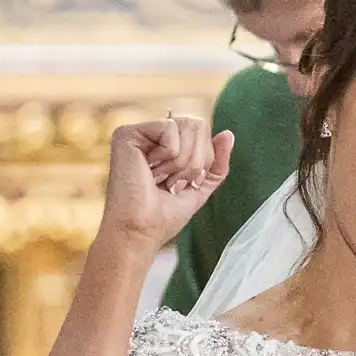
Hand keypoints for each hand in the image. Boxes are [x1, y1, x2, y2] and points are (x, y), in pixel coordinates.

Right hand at [97, 116, 233, 254]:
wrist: (140, 231)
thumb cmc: (164, 215)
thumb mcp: (201, 187)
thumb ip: (216, 162)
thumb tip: (228, 133)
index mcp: (166, 145)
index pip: (202, 131)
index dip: (204, 160)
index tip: (184, 183)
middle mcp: (151, 135)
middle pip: (198, 124)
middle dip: (196, 161)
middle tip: (173, 183)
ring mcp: (138, 133)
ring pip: (187, 125)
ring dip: (182, 162)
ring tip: (161, 179)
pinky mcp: (126, 133)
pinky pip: (170, 127)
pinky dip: (169, 155)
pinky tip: (149, 171)